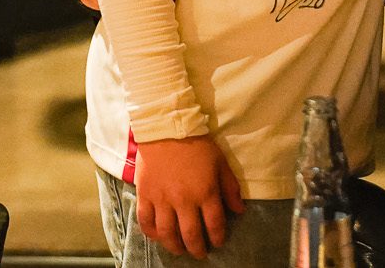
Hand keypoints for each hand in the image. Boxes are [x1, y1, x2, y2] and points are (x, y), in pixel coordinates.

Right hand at [135, 134, 245, 257]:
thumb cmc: (197, 145)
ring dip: (175, 246)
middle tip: (200, 254)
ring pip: (167, 234)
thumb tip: (239, 211)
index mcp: (205, 192)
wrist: (167, 129)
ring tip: (180, 250)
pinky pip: (146, 222)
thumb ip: (230, 188)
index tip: (218, 242)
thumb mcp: (221, 163)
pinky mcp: (145, 196)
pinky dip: (152, 234)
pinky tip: (159, 237)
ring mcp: (162, 200)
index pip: (214, 224)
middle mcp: (184, 201)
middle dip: (197, 249)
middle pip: (190, 235)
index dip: (217, 237)